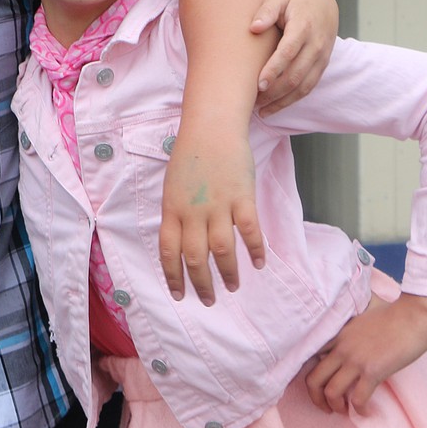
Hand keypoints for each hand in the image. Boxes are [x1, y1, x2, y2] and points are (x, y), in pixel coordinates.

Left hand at [159, 120, 264, 303]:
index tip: (179, 295)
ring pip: (222, 249)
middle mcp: (192, 212)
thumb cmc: (191, 155)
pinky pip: (250, 230)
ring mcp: (218, 205)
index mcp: (171, 209)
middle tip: (208, 301)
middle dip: (201, 284)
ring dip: (228, 273)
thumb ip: (177, 214)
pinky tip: (259, 264)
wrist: (211, 126)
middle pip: (194, 257)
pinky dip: (255, 250)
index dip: (173, 277)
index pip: (168, 252)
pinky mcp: (242, 197)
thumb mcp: (173, 187)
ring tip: (233, 287)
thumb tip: (181, 242)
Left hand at [252, 0, 338, 112]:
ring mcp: (321, 57)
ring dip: (282, 101)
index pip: (289, 52)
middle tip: (253, 101)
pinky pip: (308, 87)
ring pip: (303, 86)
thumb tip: (254, 27)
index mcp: (304, 26)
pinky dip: (291, 100)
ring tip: (261, 111)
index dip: (274, 69)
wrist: (323, 2)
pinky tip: (273, 108)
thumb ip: (267, 10)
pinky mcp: (322, 66)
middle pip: (296, 73)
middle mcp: (316, 44)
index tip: (258, 84)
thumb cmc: (295, 1)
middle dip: (275, 91)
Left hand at [305, 292, 426, 413]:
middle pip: (313, 380)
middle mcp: (341, 348)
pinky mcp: (373, 371)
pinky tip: (366, 412)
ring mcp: (356, 360)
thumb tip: (355, 340)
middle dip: (316, 399)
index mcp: (338, 335)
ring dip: (335, 406)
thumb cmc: (396, 314)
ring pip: (331, 392)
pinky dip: (360, 409)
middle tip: (327, 407)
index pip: (310, 358)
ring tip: (344, 411)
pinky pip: (358, 398)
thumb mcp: (363, 319)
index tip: (321, 386)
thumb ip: (352, 331)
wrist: (415, 314)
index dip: (313, 375)